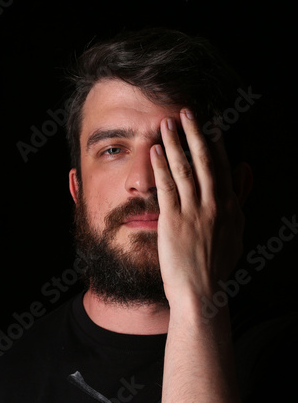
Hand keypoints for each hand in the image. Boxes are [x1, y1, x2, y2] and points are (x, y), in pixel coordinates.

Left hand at [150, 109, 244, 305]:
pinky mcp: (173, 221)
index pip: (222, 166)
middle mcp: (214, 205)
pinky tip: (155, 150)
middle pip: (205, 161)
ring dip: (175, 143)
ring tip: (167, 122)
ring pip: (185, 169)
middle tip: (186, 110)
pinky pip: (167, 187)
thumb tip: (246, 169)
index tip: (210, 122)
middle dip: (195, 133)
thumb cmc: (216, 263)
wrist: (202, 291)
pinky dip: (161, 166)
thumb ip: (239, 197)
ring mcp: (194, 212)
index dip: (216, 142)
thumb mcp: (236, 229)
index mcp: (229, 206)